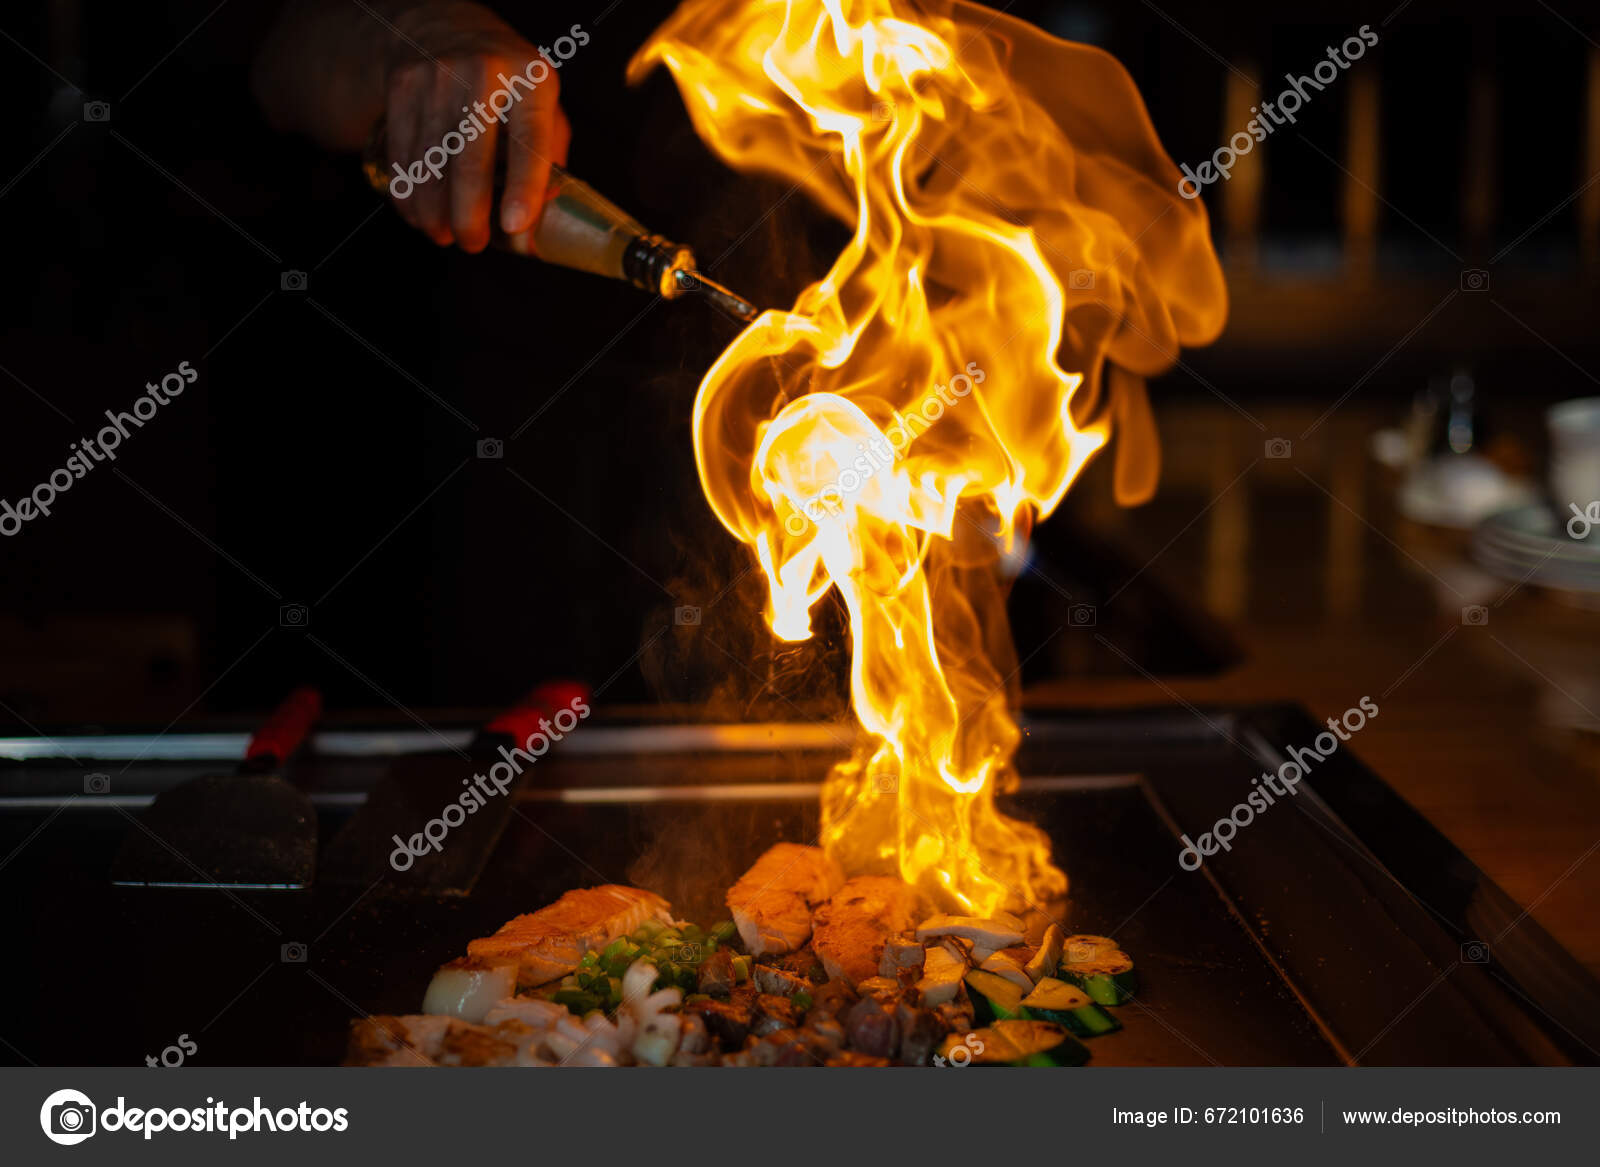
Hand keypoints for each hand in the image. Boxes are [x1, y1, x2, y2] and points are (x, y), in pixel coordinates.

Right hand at [383, 3, 573, 252]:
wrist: (448, 29)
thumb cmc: (508, 81)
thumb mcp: (543, 103)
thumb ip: (550, 156)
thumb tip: (543, 215)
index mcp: (531, 79)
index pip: (530, 140)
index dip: (522, 188)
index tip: (514, 226)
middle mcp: (484, 73)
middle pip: (470, 160)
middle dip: (469, 215)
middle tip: (473, 243)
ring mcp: (438, 76)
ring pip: (430, 163)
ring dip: (433, 212)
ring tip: (444, 235)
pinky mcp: (402, 85)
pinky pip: (402, 153)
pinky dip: (408, 193)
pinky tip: (418, 213)